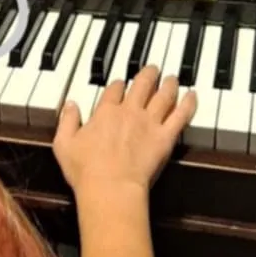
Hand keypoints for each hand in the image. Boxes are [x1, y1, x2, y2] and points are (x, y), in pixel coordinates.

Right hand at [53, 65, 196, 203]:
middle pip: (142, 84)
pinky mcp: (165, 137)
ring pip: (164, 95)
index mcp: (105, 112)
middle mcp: (129, 112)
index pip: (114, 89)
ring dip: (169, 84)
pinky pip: (181, 115)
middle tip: (153, 69)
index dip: (118, 84)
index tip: (120, 83)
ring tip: (173, 78)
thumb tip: (69, 105)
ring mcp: (150, 123)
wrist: (111, 187)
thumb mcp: (63, 144)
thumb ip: (67, 121)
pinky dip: (188, 103)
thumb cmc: (86, 171)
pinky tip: (192, 95)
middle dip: (148, 74)